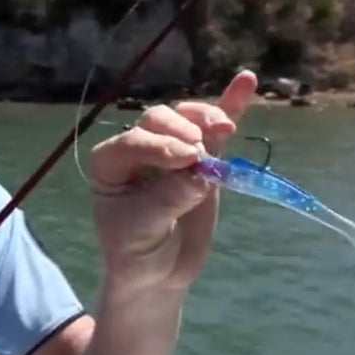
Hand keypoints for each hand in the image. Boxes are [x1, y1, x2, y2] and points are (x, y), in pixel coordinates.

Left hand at [87, 70, 256, 294]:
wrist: (157, 274)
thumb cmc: (136, 252)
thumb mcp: (142, 230)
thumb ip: (169, 199)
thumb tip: (203, 173)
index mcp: (109, 164)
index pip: (131, 141)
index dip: (158, 145)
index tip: (186, 159)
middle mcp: (138, 150)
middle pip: (157, 120)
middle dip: (180, 131)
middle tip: (198, 154)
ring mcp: (172, 151)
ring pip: (186, 119)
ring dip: (206, 117)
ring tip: (224, 129)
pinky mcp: (202, 158)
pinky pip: (214, 129)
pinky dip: (230, 105)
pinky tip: (246, 80)